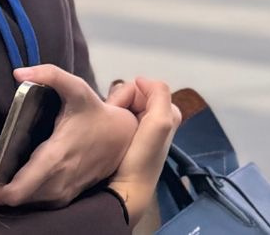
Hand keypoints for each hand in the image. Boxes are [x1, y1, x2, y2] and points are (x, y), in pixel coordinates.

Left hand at [0, 65, 136, 207]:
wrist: (122, 138)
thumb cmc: (95, 113)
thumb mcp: (76, 87)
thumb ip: (49, 74)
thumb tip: (18, 73)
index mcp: (54, 160)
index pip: (12, 192)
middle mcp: (55, 184)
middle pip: (7, 199)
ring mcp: (59, 194)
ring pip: (17, 202)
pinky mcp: (61, 198)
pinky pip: (29, 201)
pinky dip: (14, 187)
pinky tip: (14, 165)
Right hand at [108, 77, 181, 228]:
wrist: (125, 189)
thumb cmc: (143, 157)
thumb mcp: (161, 122)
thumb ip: (159, 94)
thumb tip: (140, 80)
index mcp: (167, 114)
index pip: (143, 88)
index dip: (131, 93)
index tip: (121, 106)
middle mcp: (154, 119)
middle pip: (130, 95)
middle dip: (119, 101)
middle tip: (112, 116)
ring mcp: (137, 128)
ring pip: (119, 105)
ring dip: (111, 110)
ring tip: (107, 125)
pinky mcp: (122, 137)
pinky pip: (112, 116)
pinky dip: (106, 118)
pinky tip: (103, 129)